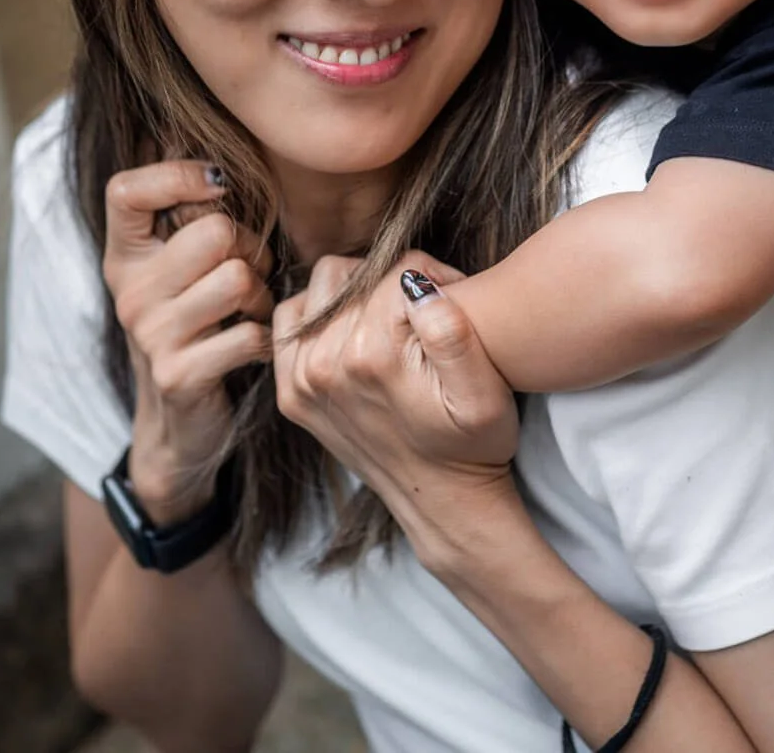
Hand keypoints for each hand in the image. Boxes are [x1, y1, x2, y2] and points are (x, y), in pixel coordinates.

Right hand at [103, 160, 272, 522]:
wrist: (180, 425)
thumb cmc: (198, 326)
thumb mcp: (181, 270)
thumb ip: (194, 216)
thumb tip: (218, 143)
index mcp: (125, 256)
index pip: (126, 190)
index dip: (177, 175)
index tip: (217, 185)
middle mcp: (130, 291)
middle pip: (213, 231)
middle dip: (249, 250)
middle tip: (248, 276)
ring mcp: (150, 334)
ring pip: (239, 278)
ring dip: (262, 296)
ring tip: (250, 312)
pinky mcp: (179, 374)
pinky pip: (251, 333)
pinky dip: (267, 338)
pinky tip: (253, 346)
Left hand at [272, 253, 518, 562]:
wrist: (445, 504)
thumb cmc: (474, 444)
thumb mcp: (483, 393)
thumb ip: (452, 332)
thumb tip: (415, 283)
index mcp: (373, 355)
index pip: (400, 270)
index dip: (437, 275)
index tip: (455, 298)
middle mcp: (326, 364)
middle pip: (356, 274)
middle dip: (393, 281)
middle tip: (422, 310)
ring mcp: (302, 380)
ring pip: (321, 286)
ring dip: (354, 290)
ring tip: (388, 316)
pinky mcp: (292, 394)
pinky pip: (290, 320)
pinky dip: (317, 312)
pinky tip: (351, 329)